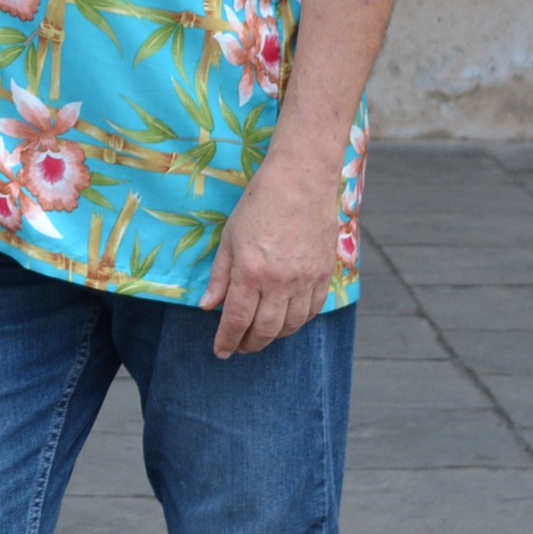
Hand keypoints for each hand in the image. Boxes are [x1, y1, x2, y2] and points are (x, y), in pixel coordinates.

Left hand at [202, 157, 343, 358]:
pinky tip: (287, 321)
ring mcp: (306, 280)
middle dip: (250, 344)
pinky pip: (313, 310)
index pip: (237, 320)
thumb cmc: (259, 204)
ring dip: (274, 337)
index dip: (227, 340)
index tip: (220, 352)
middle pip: (266, 329)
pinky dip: (298, 322)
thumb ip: (220, 276)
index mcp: (251, 272)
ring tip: (261, 336)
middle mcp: (280, 282)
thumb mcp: (229, 238)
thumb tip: (208, 306)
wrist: (301, 181)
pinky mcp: (325, 274)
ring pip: (291, 325)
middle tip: (240, 347)